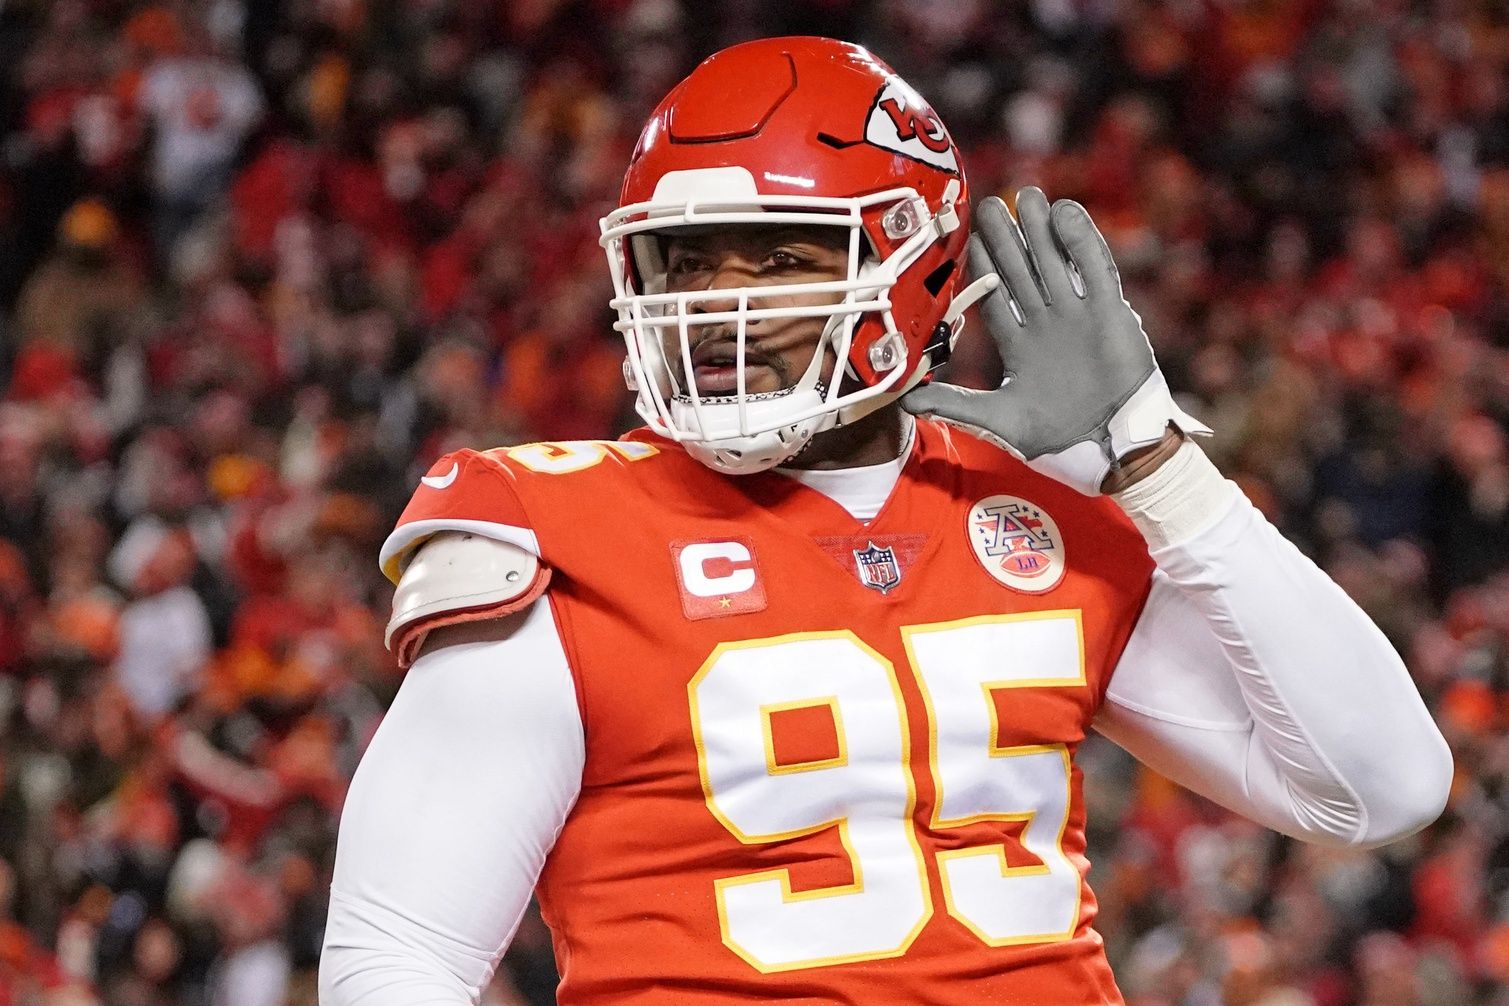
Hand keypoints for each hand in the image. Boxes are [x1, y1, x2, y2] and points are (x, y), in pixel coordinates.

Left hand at [903, 187, 1207, 495]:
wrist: (1109, 449)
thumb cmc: (1057, 439)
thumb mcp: (997, 419)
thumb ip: (954, 405)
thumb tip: (904, 402)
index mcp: (1021, 348)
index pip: (997, 298)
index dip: (984, 268)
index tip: (967, 239)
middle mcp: (1048, 326)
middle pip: (1024, 272)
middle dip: (1008, 239)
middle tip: (989, 205)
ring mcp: (1079, 317)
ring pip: (1056, 263)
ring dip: (1041, 231)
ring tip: (1026, 196)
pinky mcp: (1109, 313)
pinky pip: (1094, 268)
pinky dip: (1081, 240)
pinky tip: (1064, 212)